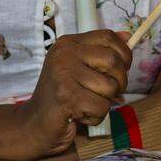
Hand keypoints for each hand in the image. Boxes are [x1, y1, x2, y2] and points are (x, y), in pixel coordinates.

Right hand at [11, 30, 131, 158]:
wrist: (34, 124)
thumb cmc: (61, 97)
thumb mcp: (78, 68)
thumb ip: (100, 52)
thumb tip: (127, 36)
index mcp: (68, 44)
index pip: (107, 36)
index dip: (124, 53)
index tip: (123, 69)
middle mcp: (64, 54)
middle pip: (113, 60)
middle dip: (120, 81)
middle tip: (109, 93)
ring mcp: (64, 74)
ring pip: (110, 87)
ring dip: (105, 102)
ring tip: (87, 104)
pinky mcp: (66, 96)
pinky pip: (101, 107)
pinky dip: (96, 117)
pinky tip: (80, 115)